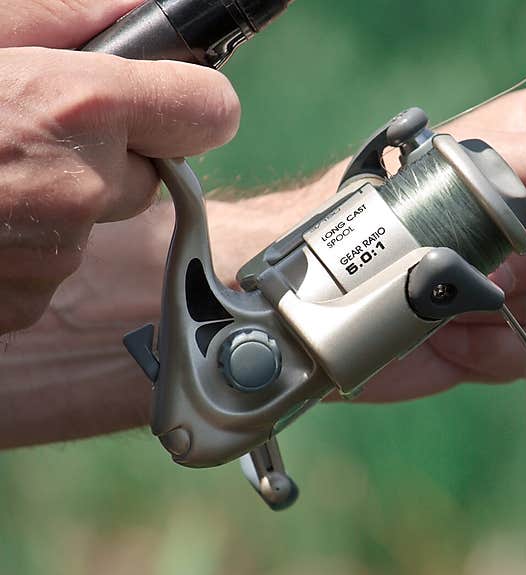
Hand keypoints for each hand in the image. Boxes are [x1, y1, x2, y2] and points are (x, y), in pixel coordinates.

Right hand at [0, 1, 240, 334]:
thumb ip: (65, 18)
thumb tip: (136, 8)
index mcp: (76, 108)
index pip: (212, 113)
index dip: (188, 106)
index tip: (170, 104)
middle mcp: (79, 189)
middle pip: (150, 177)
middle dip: (106, 160)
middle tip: (27, 138)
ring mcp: (53, 257)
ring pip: (96, 224)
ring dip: (56, 206)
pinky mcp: (24, 305)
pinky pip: (53, 267)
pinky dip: (25, 248)